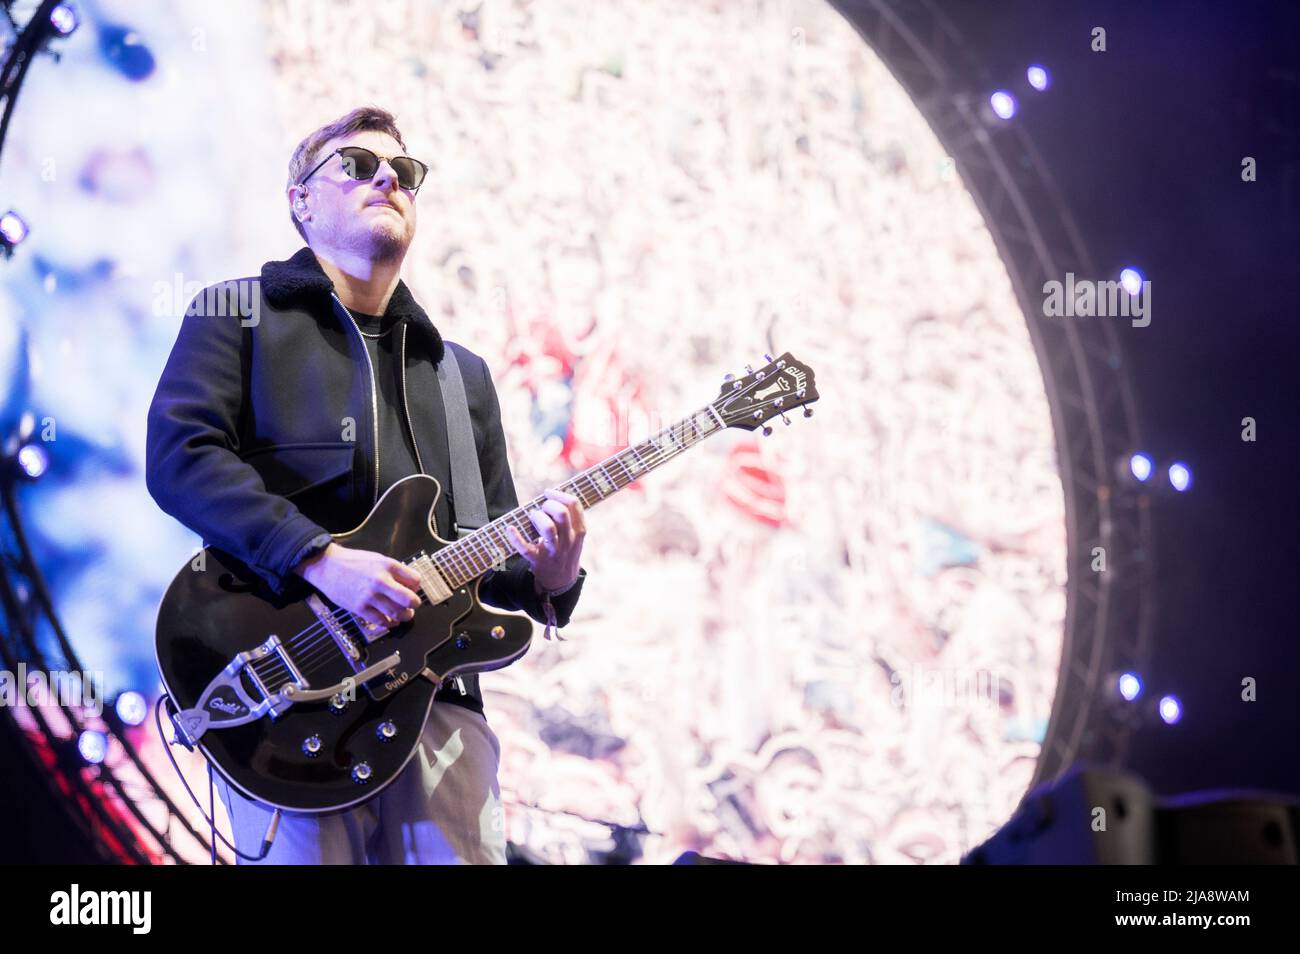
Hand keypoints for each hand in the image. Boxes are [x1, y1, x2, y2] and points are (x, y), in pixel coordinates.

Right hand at [293, 543, 421, 633]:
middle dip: (414, 604)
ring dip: (404, 616)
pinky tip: (391, 621)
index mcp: (388, 566)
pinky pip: (381, 620)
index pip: (415, 580)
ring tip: (405, 614)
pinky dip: (389, 623)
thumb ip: (393, 570)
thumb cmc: (353, 561)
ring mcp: (370, 596)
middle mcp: (381, 581)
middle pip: (409, 599)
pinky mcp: (360, 608)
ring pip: (397, 613)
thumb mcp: (377, 558)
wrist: (327, 566)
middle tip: (412, 605)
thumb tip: (408, 584)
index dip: (416, 586)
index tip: (412, 589)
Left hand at [504, 488, 585, 593]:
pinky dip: (516, 538)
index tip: (547, 493)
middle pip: (561, 514)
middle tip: (541, 508)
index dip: (558, 494)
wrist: (561, 581)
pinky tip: (510, 528)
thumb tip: (551, 495)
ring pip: (548, 529)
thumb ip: (569, 517)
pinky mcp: (538, 561)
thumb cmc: (565, 550)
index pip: (574, 504)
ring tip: (532, 517)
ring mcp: (553, 551)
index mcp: (578, 530)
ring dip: (537, 517)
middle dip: (548, 504)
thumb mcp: (575, 535)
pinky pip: (526, 548)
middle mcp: (568, 540)